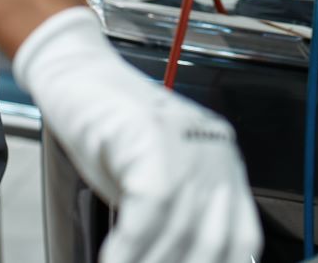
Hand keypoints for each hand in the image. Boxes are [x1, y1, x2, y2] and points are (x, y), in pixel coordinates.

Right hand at [14, 7, 261, 262]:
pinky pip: (150, 209)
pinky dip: (129, 246)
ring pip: (182, 230)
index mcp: (224, 168)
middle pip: (213, 242)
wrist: (77, 73)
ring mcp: (188, 142)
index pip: (240, 240)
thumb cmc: (110, 129)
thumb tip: (170, 260)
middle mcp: (216, 154)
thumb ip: (172, 224)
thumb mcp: (152, 184)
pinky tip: (113, 258)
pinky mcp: (154, 135)